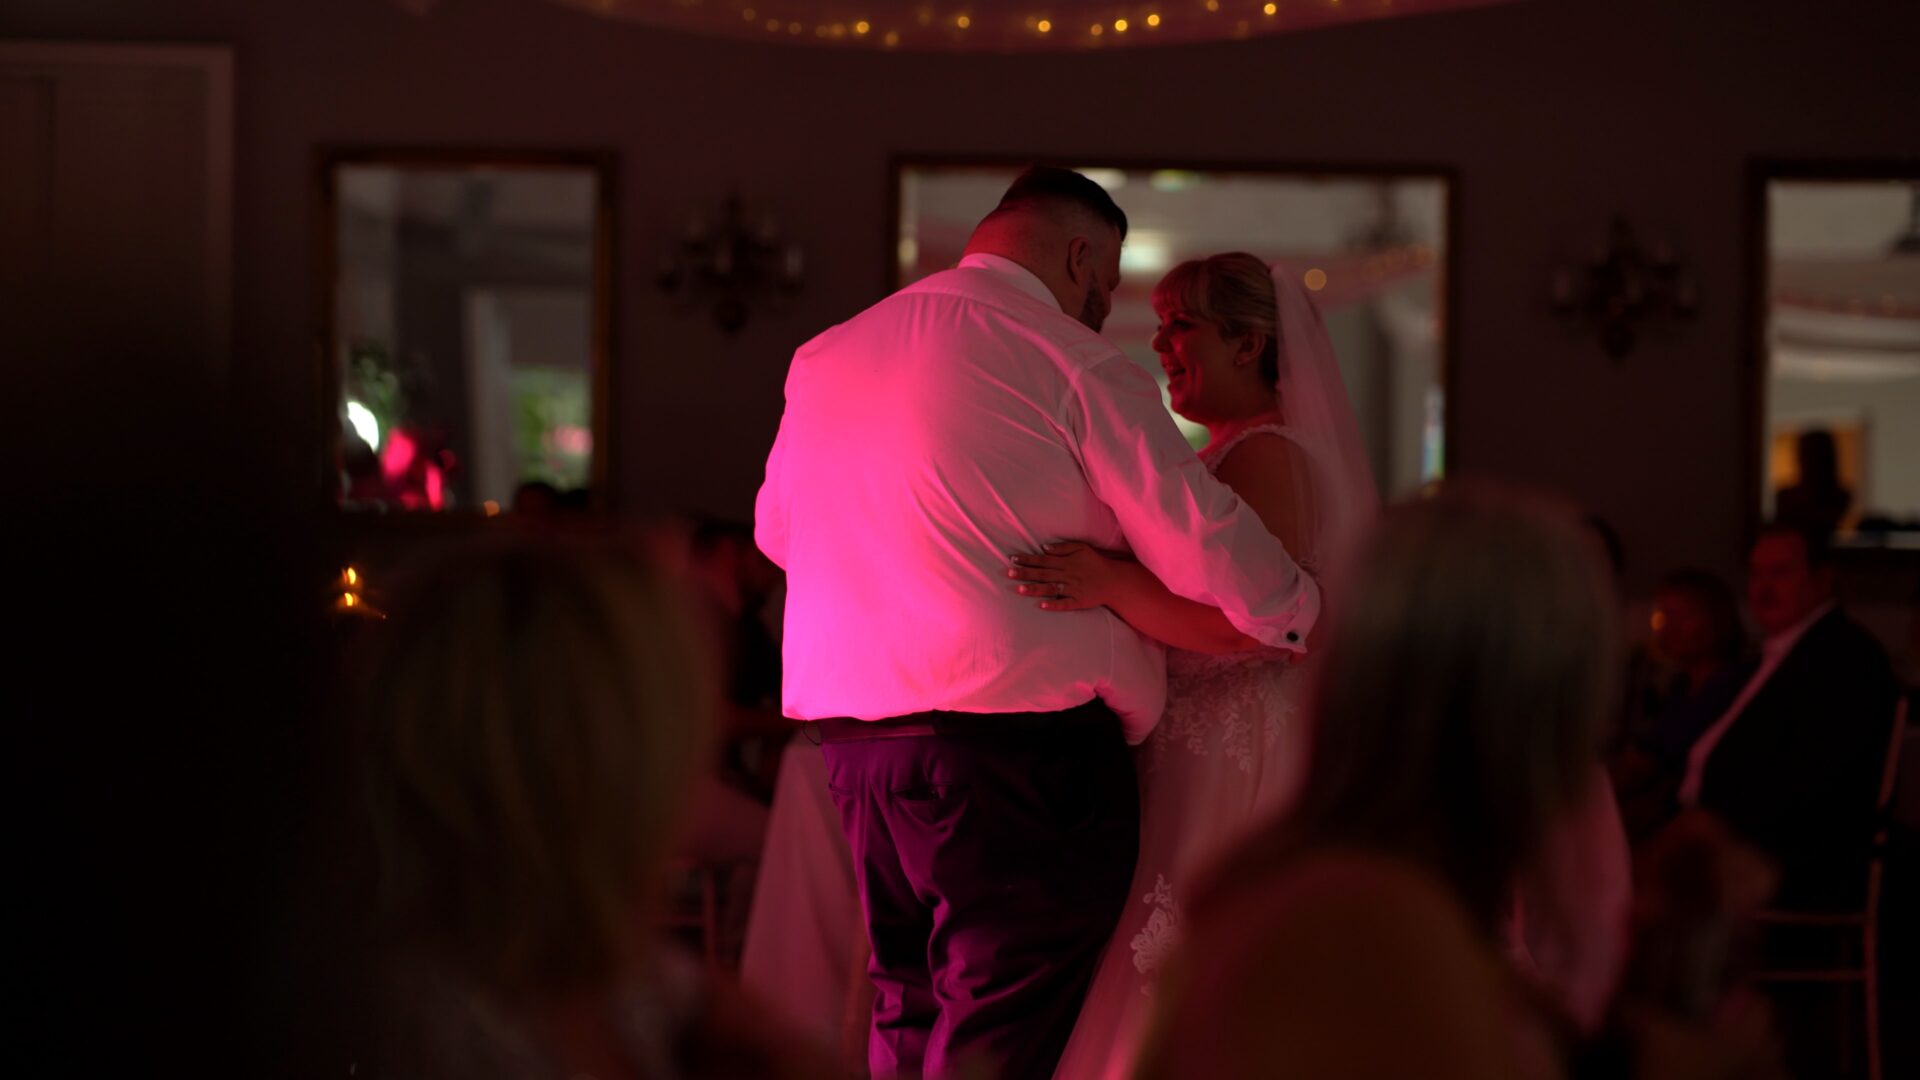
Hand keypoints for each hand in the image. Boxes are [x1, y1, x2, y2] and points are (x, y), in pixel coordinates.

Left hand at [1006, 542, 1130, 611]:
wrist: (1114, 580)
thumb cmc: (1096, 563)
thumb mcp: (1081, 548)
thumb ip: (1063, 548)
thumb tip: (1043, 548)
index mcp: (1066, 562)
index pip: (1043, 560)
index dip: (1027, 559)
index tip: (1012, 559)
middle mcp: (1067, 575)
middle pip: (1043, 574)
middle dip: (1025, 573)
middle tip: (1008, 573)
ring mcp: (1073, 589)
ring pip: (1050, 589)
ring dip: (1035, 589)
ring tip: (1019, 590)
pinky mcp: (1079, 601)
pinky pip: (1065, 604)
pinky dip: (1054, 605)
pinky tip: (1041, 606)